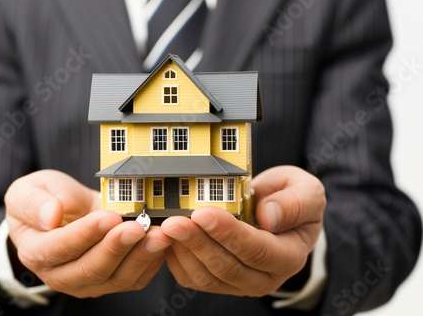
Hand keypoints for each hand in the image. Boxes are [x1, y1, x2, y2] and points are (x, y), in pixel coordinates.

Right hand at [4, 169, 171, 296]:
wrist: (65, 209)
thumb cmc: (45, 199)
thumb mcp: (28, 190)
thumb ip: (34, 202)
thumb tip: (51, 217)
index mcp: (36, 251)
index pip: (59, 248)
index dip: (85, 234)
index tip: (108, 217)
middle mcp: (60, 274)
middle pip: (90, 269)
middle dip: (116, 248)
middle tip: (136, 227)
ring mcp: (88, 281)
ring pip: (116, 278)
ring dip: (139, 257)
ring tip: (157, 235)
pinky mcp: (111, 279)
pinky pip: (134, 279)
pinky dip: (150, 263)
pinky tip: (161, 243)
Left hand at [161, 166, 325, 295]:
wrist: (278, 212)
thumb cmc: (291, 199)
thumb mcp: (306, 190)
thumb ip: (295, 203)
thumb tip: (269, 217)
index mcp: (290, 256)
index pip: (258, 250)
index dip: (228, 233)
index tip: (204, 213)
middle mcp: (265, 277)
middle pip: (227, 267)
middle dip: (198, 242)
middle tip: (175, 221)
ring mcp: (240, 283)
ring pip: (207, 277)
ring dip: (185, 251)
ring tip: (168, 226)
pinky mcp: (220, 282)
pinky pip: (194, 279)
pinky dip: (178, 260)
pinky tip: (169, 238)